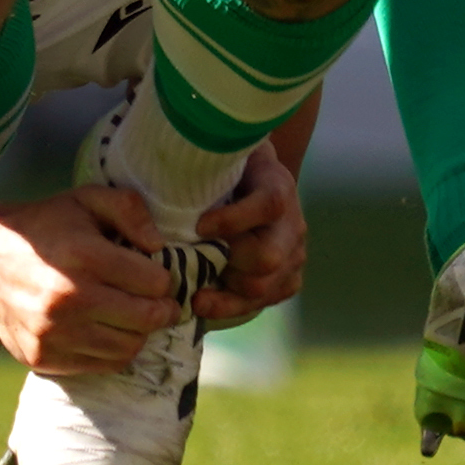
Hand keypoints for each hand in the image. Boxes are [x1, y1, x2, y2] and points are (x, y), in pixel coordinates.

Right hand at [0, 188, 187, 376]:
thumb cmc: (42, 229)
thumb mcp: (85, 200)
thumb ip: (129, 210)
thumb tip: (159, 246)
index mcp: (84, 256)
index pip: (153, 283)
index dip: (165, 279)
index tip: (160, 278)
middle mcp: (69, 299)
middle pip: (146, 320)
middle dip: (163, 311)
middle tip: (164, 304)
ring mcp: (54, 333)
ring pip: (127, 348)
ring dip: (139, 334)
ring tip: (134, 317)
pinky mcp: (43, 358)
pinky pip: (100, 365)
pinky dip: (112, 351)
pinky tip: (106, 330)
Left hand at [193, 144, 307, 326]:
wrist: (257, 181)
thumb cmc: (230, 169)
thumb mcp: (223, 157)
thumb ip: (206, 164)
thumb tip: (169, 172)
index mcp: (279, 186)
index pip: (268, 205)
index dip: (233, 220)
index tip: (198, 226)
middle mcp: (293, 224)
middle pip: (267, 257)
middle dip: (226, 264)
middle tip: (193, 265)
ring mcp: (295, 256)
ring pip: (263, 288)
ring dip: (224, 293)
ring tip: (195, 292)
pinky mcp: (288, 280)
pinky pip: (263, 304)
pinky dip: (232, 307)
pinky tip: (208, 301)